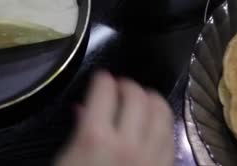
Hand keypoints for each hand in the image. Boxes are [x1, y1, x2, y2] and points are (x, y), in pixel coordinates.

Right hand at [55, 71, 174, 165]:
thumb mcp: (66, 159)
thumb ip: (78, 131)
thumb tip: (84, 109)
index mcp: (95, 137)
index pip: (105, 90)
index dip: (102, 79)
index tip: (100, 79)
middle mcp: (127, 142)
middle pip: (135, 95)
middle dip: (127, 85)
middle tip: (119, 88)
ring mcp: (151, 157)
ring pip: (160, 111)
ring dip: (150, 99)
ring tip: (141, 99)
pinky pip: (170, 135)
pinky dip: (163, 121)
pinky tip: (155, 122)